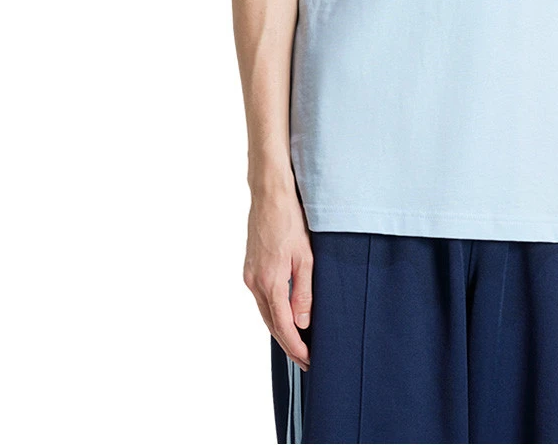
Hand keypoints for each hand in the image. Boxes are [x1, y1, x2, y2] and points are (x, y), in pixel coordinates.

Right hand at [243, 188, 313, 370]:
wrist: (269, 195)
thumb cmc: (291, 221)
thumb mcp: (305, 257)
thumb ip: (303, 293)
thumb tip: (302, 323)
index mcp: (269, 282)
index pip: (283, 326)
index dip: (296, 346)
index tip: (308, 360)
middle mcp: (254, 282)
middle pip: (271, 324)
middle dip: (288, 344)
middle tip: (305, 360)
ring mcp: (249, 275)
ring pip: (264, 312)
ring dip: (280, 329)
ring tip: (297, 343)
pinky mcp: (249, 268)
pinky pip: (261, 298)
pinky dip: (272, 312)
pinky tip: (283, 316)